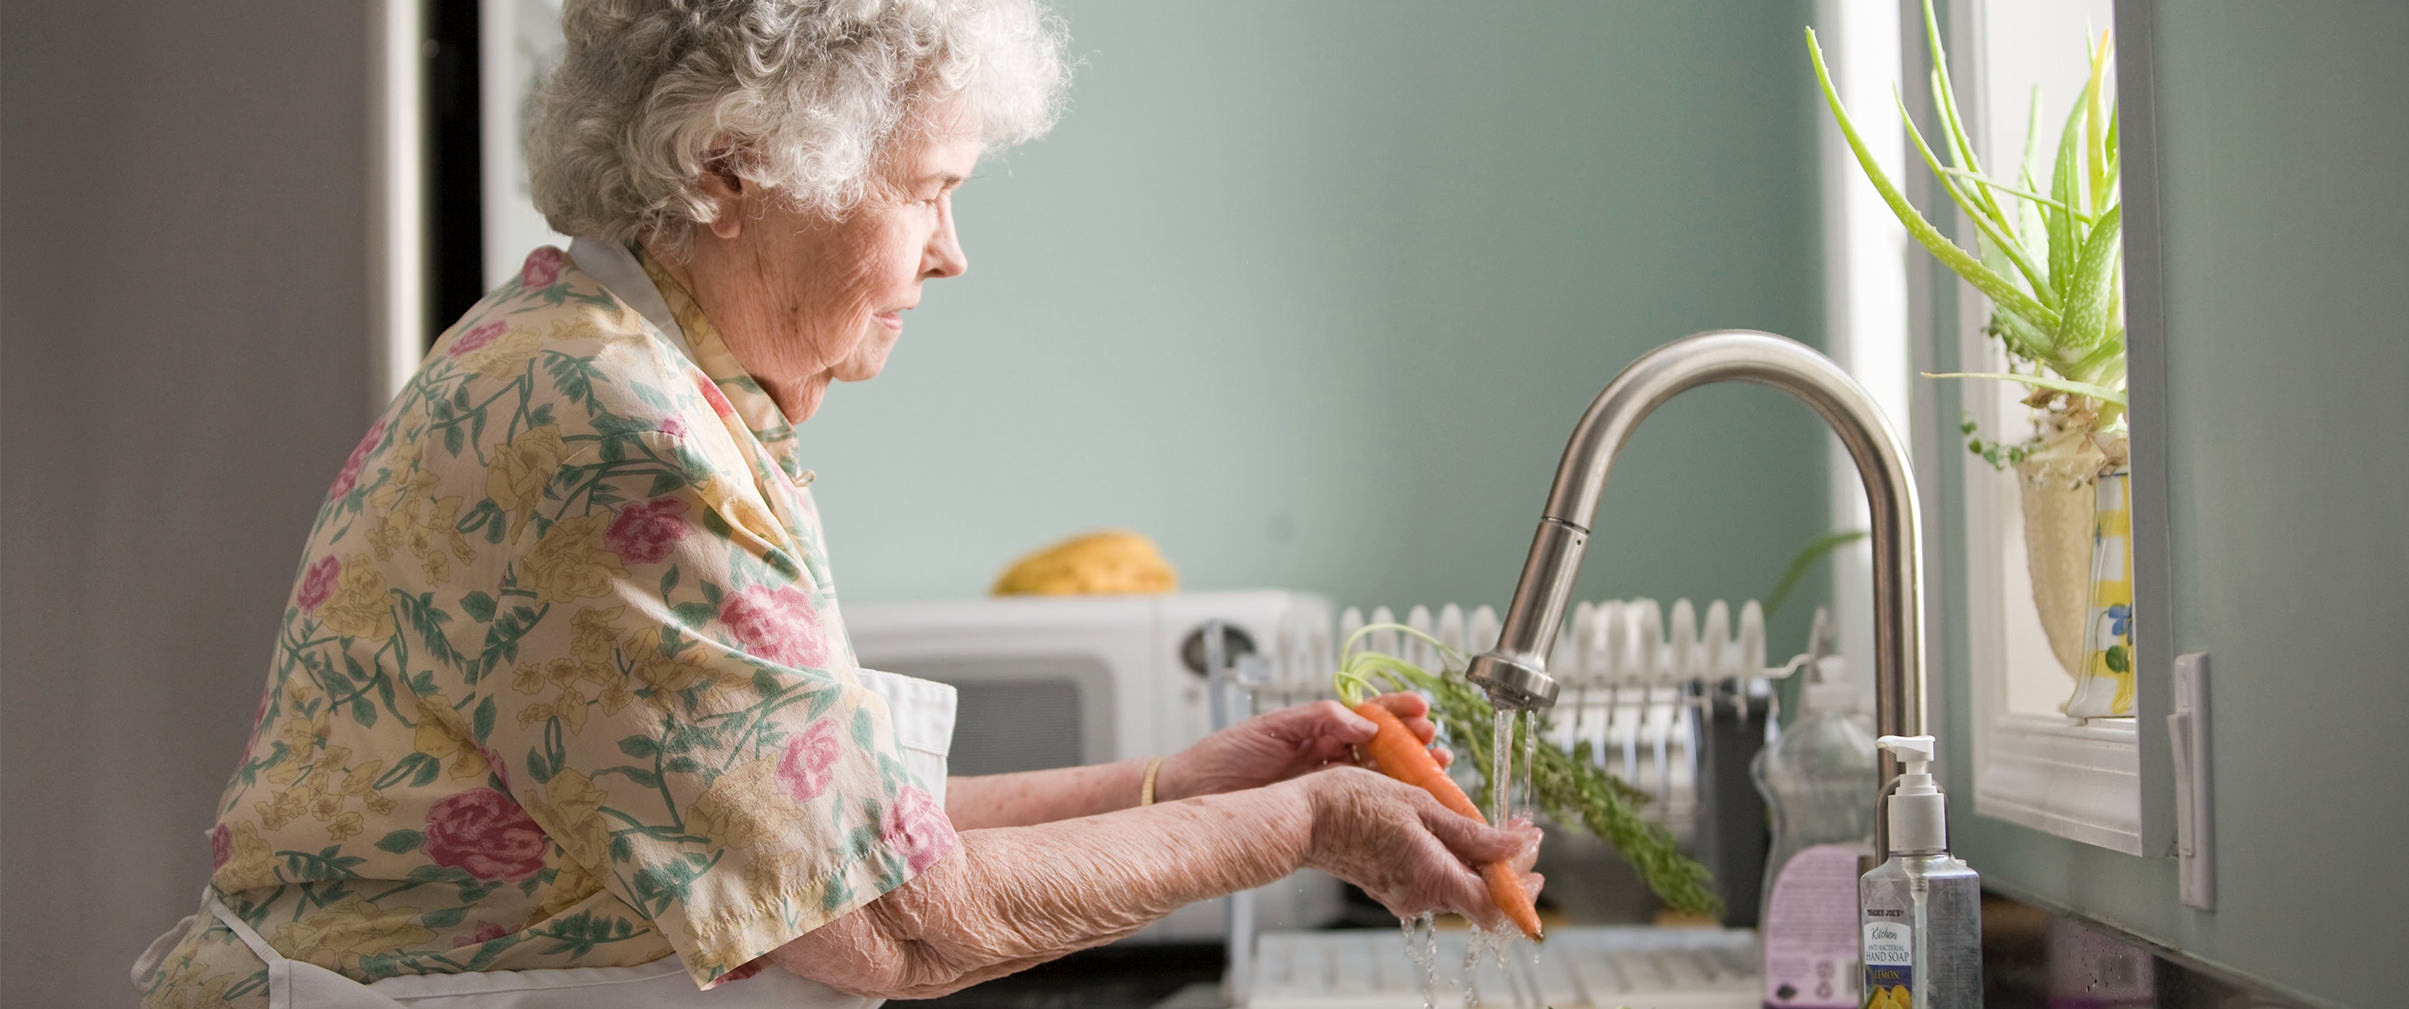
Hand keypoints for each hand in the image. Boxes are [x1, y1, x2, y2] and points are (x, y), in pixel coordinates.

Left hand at [1154, 693, 1448, 802]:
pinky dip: (1386, 801)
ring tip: (1435, 768)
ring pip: (1378, 776)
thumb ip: (1319, 719)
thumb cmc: (1222, 758)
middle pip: (1382, 746)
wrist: (1191, 795)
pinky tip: (1407, 801)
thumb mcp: (1271, 728)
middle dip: (1413, 742)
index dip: (1396, 711)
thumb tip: (1364, 722)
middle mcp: (1325, 754)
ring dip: (1408, 771)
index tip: (1421, 710)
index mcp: (1315, 728)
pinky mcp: (1319, 811)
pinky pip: (1360, 804)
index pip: (1366, 714)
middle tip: (1436, 744)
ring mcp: (1324, 784)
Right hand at [1291, 766, 1543, 928]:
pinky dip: (1454, 858)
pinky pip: (1436, 878)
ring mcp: (1405, 895)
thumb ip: (1470, 833)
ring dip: (1481, 859)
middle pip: (1481, 895)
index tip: (1533, 851)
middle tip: (1518, 831)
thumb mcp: (1419, 805)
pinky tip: (1453, 830)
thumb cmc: (1351, 803)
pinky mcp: (1392, 887)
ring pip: (1460, 885)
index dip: (1523, 887)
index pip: (1496, 907)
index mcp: (1433, 878)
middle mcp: (1421, 896)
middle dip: (1507, 864)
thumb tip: (1514, 847)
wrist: (1301, 818)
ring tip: (1488, 824)